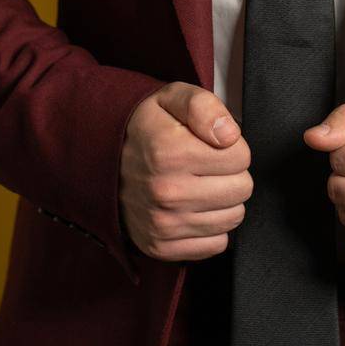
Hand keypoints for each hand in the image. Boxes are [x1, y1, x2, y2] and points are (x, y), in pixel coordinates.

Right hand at [119, 82, 252, 262]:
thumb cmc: (147, 129)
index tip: (213, 145)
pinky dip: (211, 228)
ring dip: (223, 201)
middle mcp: (165, 191)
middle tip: (208, 166)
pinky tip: (193, 209)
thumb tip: (230, 135)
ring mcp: (162, 224)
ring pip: (233, 218)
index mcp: (170, 151)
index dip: (233, 147)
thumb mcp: (172, 98)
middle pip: (241, 189)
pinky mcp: (161, 247)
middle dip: (232, 174)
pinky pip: (216, 244)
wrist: (103, 163)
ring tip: (200, 185)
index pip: (241, 157)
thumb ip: (204, 107)